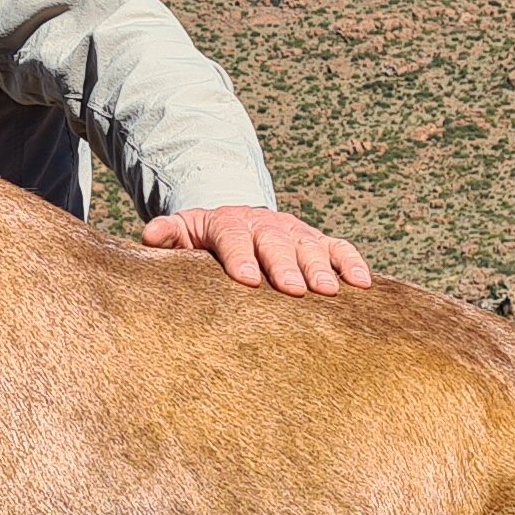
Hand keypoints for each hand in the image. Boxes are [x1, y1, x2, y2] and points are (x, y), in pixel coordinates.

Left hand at [141, 206, 373, 295]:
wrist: (235, 223)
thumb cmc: (204, 240)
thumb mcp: (183, 233)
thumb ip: (168, 234)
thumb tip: (151, 235)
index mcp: (228, 223)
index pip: (233, 236)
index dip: (240, 256)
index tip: (247, 280)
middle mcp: (265, 224)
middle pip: (276, 242)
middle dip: (286, 265)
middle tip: (296, 289)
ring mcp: (294, 232)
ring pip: (310, 245)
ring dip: (322, 268)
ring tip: (330, 292)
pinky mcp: (317, 241)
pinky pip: (339, 248)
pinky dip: (352, 263)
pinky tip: (363, 284)